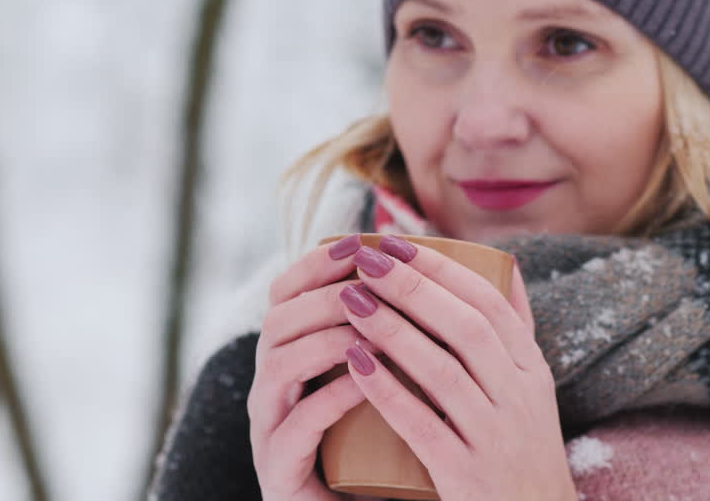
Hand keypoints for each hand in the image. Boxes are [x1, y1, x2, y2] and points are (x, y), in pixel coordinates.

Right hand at [248, 235, 371, 499]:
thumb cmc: (377, 443)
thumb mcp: (383, 378)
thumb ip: (393, 330)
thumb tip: (440, 268)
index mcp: (291, 353)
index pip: (287, 291)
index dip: (316, 263)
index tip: (358, 242)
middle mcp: (271, 383)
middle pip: (278, 318)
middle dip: (325, 295)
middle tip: (370, 285)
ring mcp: (269, 425)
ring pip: (278, 364)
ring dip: (325, 339)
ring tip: (371, 330)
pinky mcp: (278, 467)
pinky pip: (295, 426)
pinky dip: (329, 399)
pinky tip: (364, 385)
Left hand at [338, 236, 576, 500]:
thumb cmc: (521, 450)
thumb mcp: (533, 389)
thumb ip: (516, 331)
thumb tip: (506, 264)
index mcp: (532, 372)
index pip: (490, 304)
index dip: (442, 269)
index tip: (396, 243)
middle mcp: (520, 400)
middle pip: (467, 329)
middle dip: (414, 288)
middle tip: (367, 261)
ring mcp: (496, 438)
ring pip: (443, 373)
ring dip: (394, 331)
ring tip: (351, 302)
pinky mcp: (468, 476)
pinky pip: (423, 427)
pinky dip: (388, 393)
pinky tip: (354, 364)